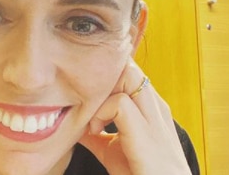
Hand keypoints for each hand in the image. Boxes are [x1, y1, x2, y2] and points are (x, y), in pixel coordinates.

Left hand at [79, 58, 191, 174]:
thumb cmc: (140, 173)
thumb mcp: (112, 149)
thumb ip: (96, 132)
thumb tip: (74, 123)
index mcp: (150, 107)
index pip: (127, 71)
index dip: (104, 78)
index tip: (86, 98)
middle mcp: (154, 105)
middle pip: (129, 65)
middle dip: (103, 78)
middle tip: (88, 104)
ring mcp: (154, 116)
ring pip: (128, 74)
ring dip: (102, 92)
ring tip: (93, 118)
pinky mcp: (146, 132)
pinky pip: (119, 103)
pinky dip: (101, 112)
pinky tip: (96, 130)